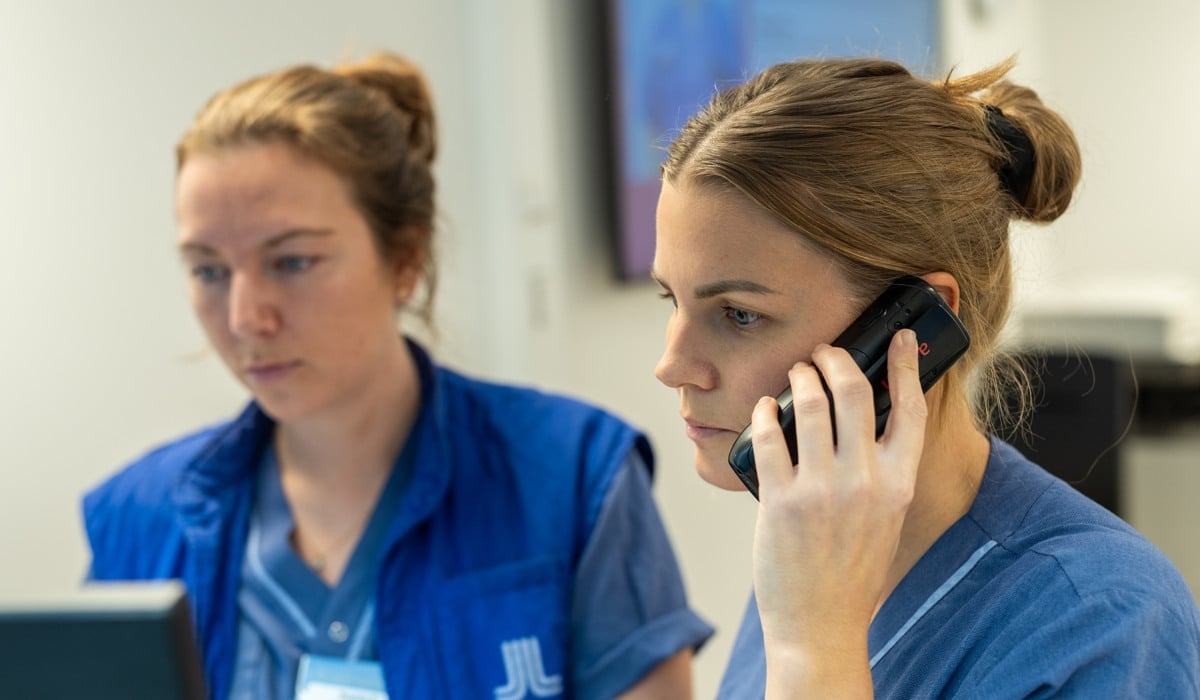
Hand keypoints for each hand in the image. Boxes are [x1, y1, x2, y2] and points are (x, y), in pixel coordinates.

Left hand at [750, 329, 926, 696]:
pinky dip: (765, 413)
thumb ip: (881, 472)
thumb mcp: (884, 517)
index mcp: (899, 484)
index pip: (912, 409)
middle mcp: (865, 482)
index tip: (899, 336)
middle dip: (834, 358)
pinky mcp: (781, 502)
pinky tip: (764, 408)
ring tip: (794, 374)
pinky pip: (769, 437)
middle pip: (855, 391)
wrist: (821, 626)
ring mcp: (822, 491)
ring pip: (812, 405)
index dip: (907, 364)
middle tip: (821, 352)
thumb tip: (862, 419)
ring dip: (799, 378)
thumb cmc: (850, 570)